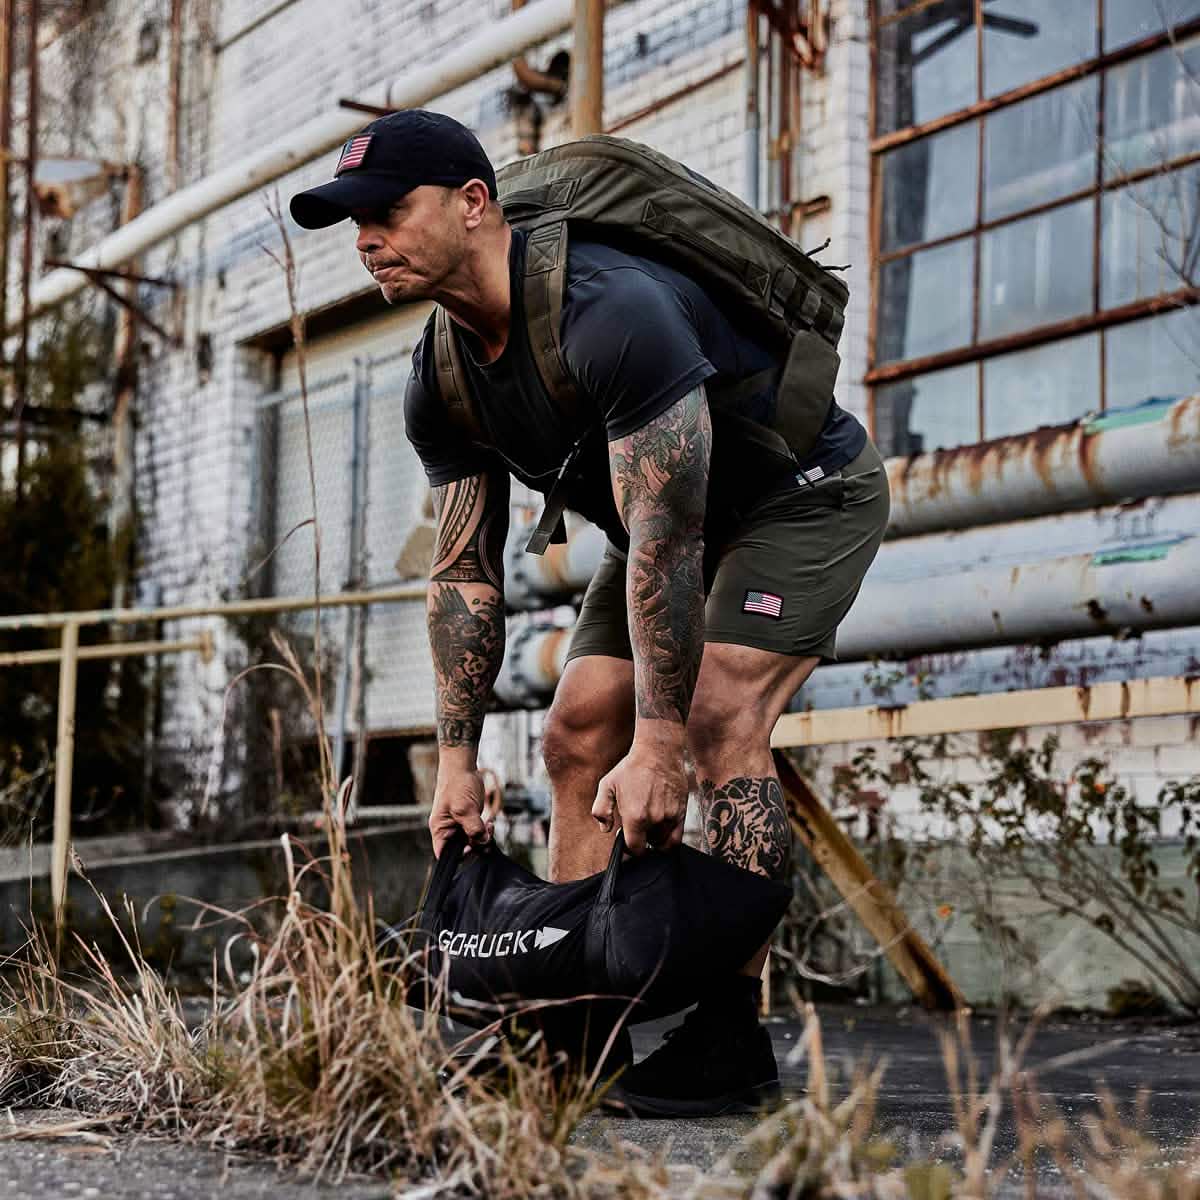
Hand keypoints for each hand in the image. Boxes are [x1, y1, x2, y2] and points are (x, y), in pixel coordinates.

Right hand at [429, 764, 491, 857]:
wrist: (462, 765)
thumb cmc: (456, 784)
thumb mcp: (464, 808)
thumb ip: (473, 828)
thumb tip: (482, 842)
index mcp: (440, 829)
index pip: (444, 854)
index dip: (459, 857)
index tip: (472, 849)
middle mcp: (448, 829)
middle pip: (462, 849)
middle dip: (476, 844)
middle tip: (486, 834)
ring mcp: (459, 823)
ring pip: (472, 840)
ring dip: (483, 836)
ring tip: (489, 825)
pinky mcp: (468, 818)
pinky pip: (477, 831)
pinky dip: (485, 830)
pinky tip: (490, 822)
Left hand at [592, 740, 687, 854]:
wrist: (658, 752)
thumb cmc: (631, 768)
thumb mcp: (607, 785)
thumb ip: (601, 810)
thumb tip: (605, 829)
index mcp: (635, 817)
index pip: (635, 849)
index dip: (629, 849)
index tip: (627, 841)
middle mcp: (655, 819)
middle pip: (650, 844)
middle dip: (642, 840)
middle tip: (637, 826)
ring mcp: (670, 816)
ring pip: (664, 841)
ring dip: (656, 837)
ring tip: (649, 823)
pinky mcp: (682, 811)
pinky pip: (677, 836)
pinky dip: (669, 837)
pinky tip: (662, 826)